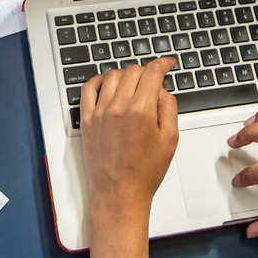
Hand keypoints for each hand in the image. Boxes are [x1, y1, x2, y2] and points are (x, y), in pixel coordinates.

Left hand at [80, 57, 178, 219]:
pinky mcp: (86, 120)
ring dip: (126, 75)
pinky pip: (88, 88)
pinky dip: (99, 80)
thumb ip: (169, 108)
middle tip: (154, 81)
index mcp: (141, 111)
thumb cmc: (145, 172)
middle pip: (133, 71)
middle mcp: (118, 107)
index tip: (167, 64)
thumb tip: (162, 90)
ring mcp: (99, 112)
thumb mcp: (170, 139)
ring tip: (134, 85)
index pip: (152, 72)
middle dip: (147, 72)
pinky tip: (107, 84)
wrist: (119, 194)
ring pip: (112, 76)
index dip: (163, 64)